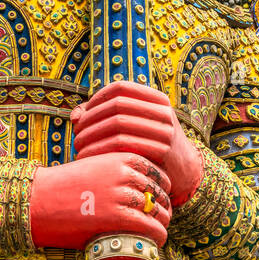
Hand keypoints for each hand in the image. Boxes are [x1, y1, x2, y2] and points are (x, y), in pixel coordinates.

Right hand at [30, 153, 170, 249]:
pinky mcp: (116, 217)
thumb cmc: (65, 185)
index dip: (162, 187)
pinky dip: (158, 234)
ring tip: (161, 230)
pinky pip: (150, 227)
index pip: (157, 172)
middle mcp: (124, 173)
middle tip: (163, 216)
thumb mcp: (94, 166)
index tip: (159, 198)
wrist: (38, 200)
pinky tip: (158, 240)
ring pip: (158, 210)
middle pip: (159, 192)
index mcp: (120, 157)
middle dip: (164, 205)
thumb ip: (118, 171)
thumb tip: (142, 188)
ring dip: (163, 222)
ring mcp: (121, 195)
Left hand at [71, 81, 203, 207]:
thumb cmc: (150, 146)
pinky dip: (102, 150)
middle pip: (117, 106)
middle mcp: (163, 111)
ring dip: (93, 135)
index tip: (83, 115)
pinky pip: (124, 145)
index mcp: (156, 99)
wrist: (183, 171)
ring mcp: (165, 130)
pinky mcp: (162, 150)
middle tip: (76, 134)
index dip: (97, 98)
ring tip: (78, 147)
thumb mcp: (135, 126)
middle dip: (91, 119)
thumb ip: (104, 117)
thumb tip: (75, 116)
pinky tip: (90, 158)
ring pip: (118, 124)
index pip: (120, 88)